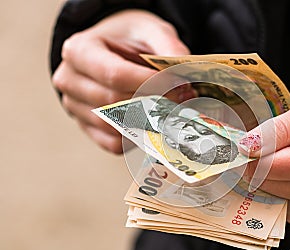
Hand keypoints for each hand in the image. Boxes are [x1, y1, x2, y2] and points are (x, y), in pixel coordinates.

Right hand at [52, 10, 194, 152]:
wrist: (112, 48)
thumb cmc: (129, 38)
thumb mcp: (150, 30)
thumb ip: (168, 47)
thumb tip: (183, 73)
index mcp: (79, 50)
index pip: (115, 75)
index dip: (150, 83)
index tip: (178, 83)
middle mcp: (70, 81)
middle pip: (116, 103)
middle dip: (155, 103)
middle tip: (185, 97)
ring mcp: (75, 107)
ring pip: (116, 127)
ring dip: (151, 123)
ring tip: (175, 107)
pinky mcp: (87, 127)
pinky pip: (114, 144)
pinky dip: (139, 137)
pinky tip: (157, 122)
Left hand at [240, 93, 289, 230]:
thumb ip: (280, 127)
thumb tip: (247, 145)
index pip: (264, 166)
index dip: (251, 151)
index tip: (248, 141)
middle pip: (264, 182)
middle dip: (260, 162)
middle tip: (274, 145)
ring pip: (269, 195)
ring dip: (271, 176)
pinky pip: (280, 204)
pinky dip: (281, 188)